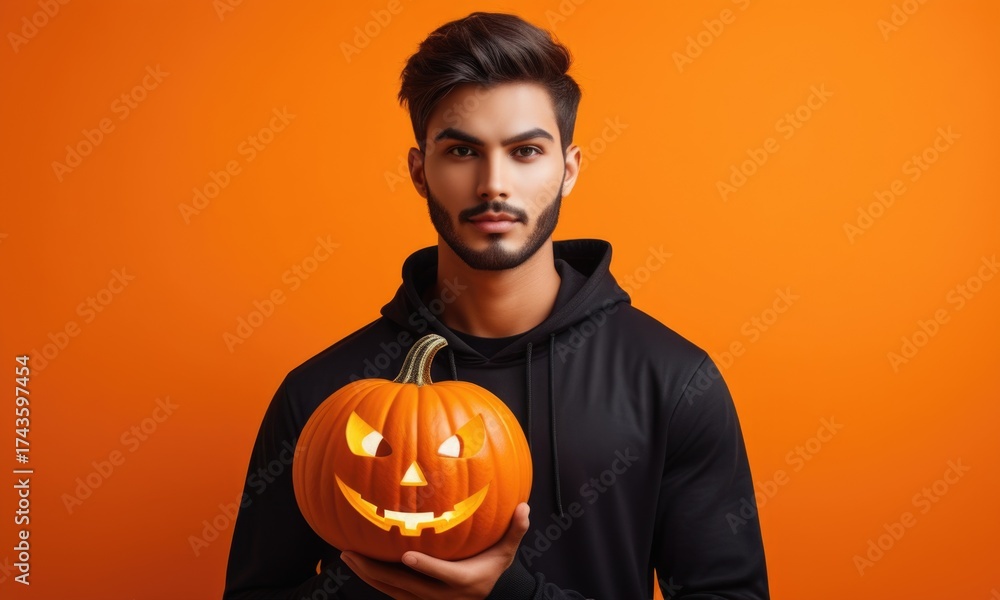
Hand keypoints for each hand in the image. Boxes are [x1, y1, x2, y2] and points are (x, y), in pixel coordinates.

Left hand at [340, 502, 529, 599]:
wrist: (485, 595)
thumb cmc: (492, 566)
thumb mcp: (507, 551)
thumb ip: (515, 530)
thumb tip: (525, 507)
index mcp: (465, 583)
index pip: (443, 576)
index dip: (425, 567)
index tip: (407, 555)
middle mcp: (443, 597)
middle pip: (406, 586)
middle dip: (378, 571)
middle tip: (353, 552)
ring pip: (392, 591)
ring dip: (368, 574)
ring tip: (347, 555)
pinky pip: (390, 591)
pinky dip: (373, 578)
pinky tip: (357, 563)